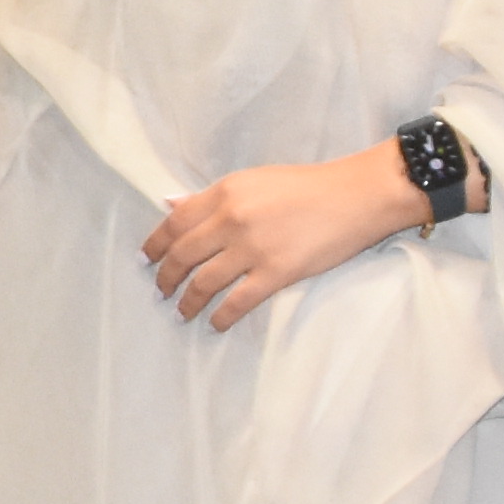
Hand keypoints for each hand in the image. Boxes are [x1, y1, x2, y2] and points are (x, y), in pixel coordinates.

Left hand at [141, 148, 432, 332]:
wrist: (356, 196)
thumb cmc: (308, 185)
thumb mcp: (254, 179)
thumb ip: (213, 197)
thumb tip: (172, 205)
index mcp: (225, 192)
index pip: (175, 221)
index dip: (155, 244)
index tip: (147, 259)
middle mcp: (232, 219)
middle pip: (183, 254)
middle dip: (166, 277)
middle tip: (160, 291)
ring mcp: (253, 247)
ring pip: (204, 282)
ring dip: (188, 301)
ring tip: (182, 312)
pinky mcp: (276, 272)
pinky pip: (237, 302)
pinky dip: (221, 317)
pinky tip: (215, 324)